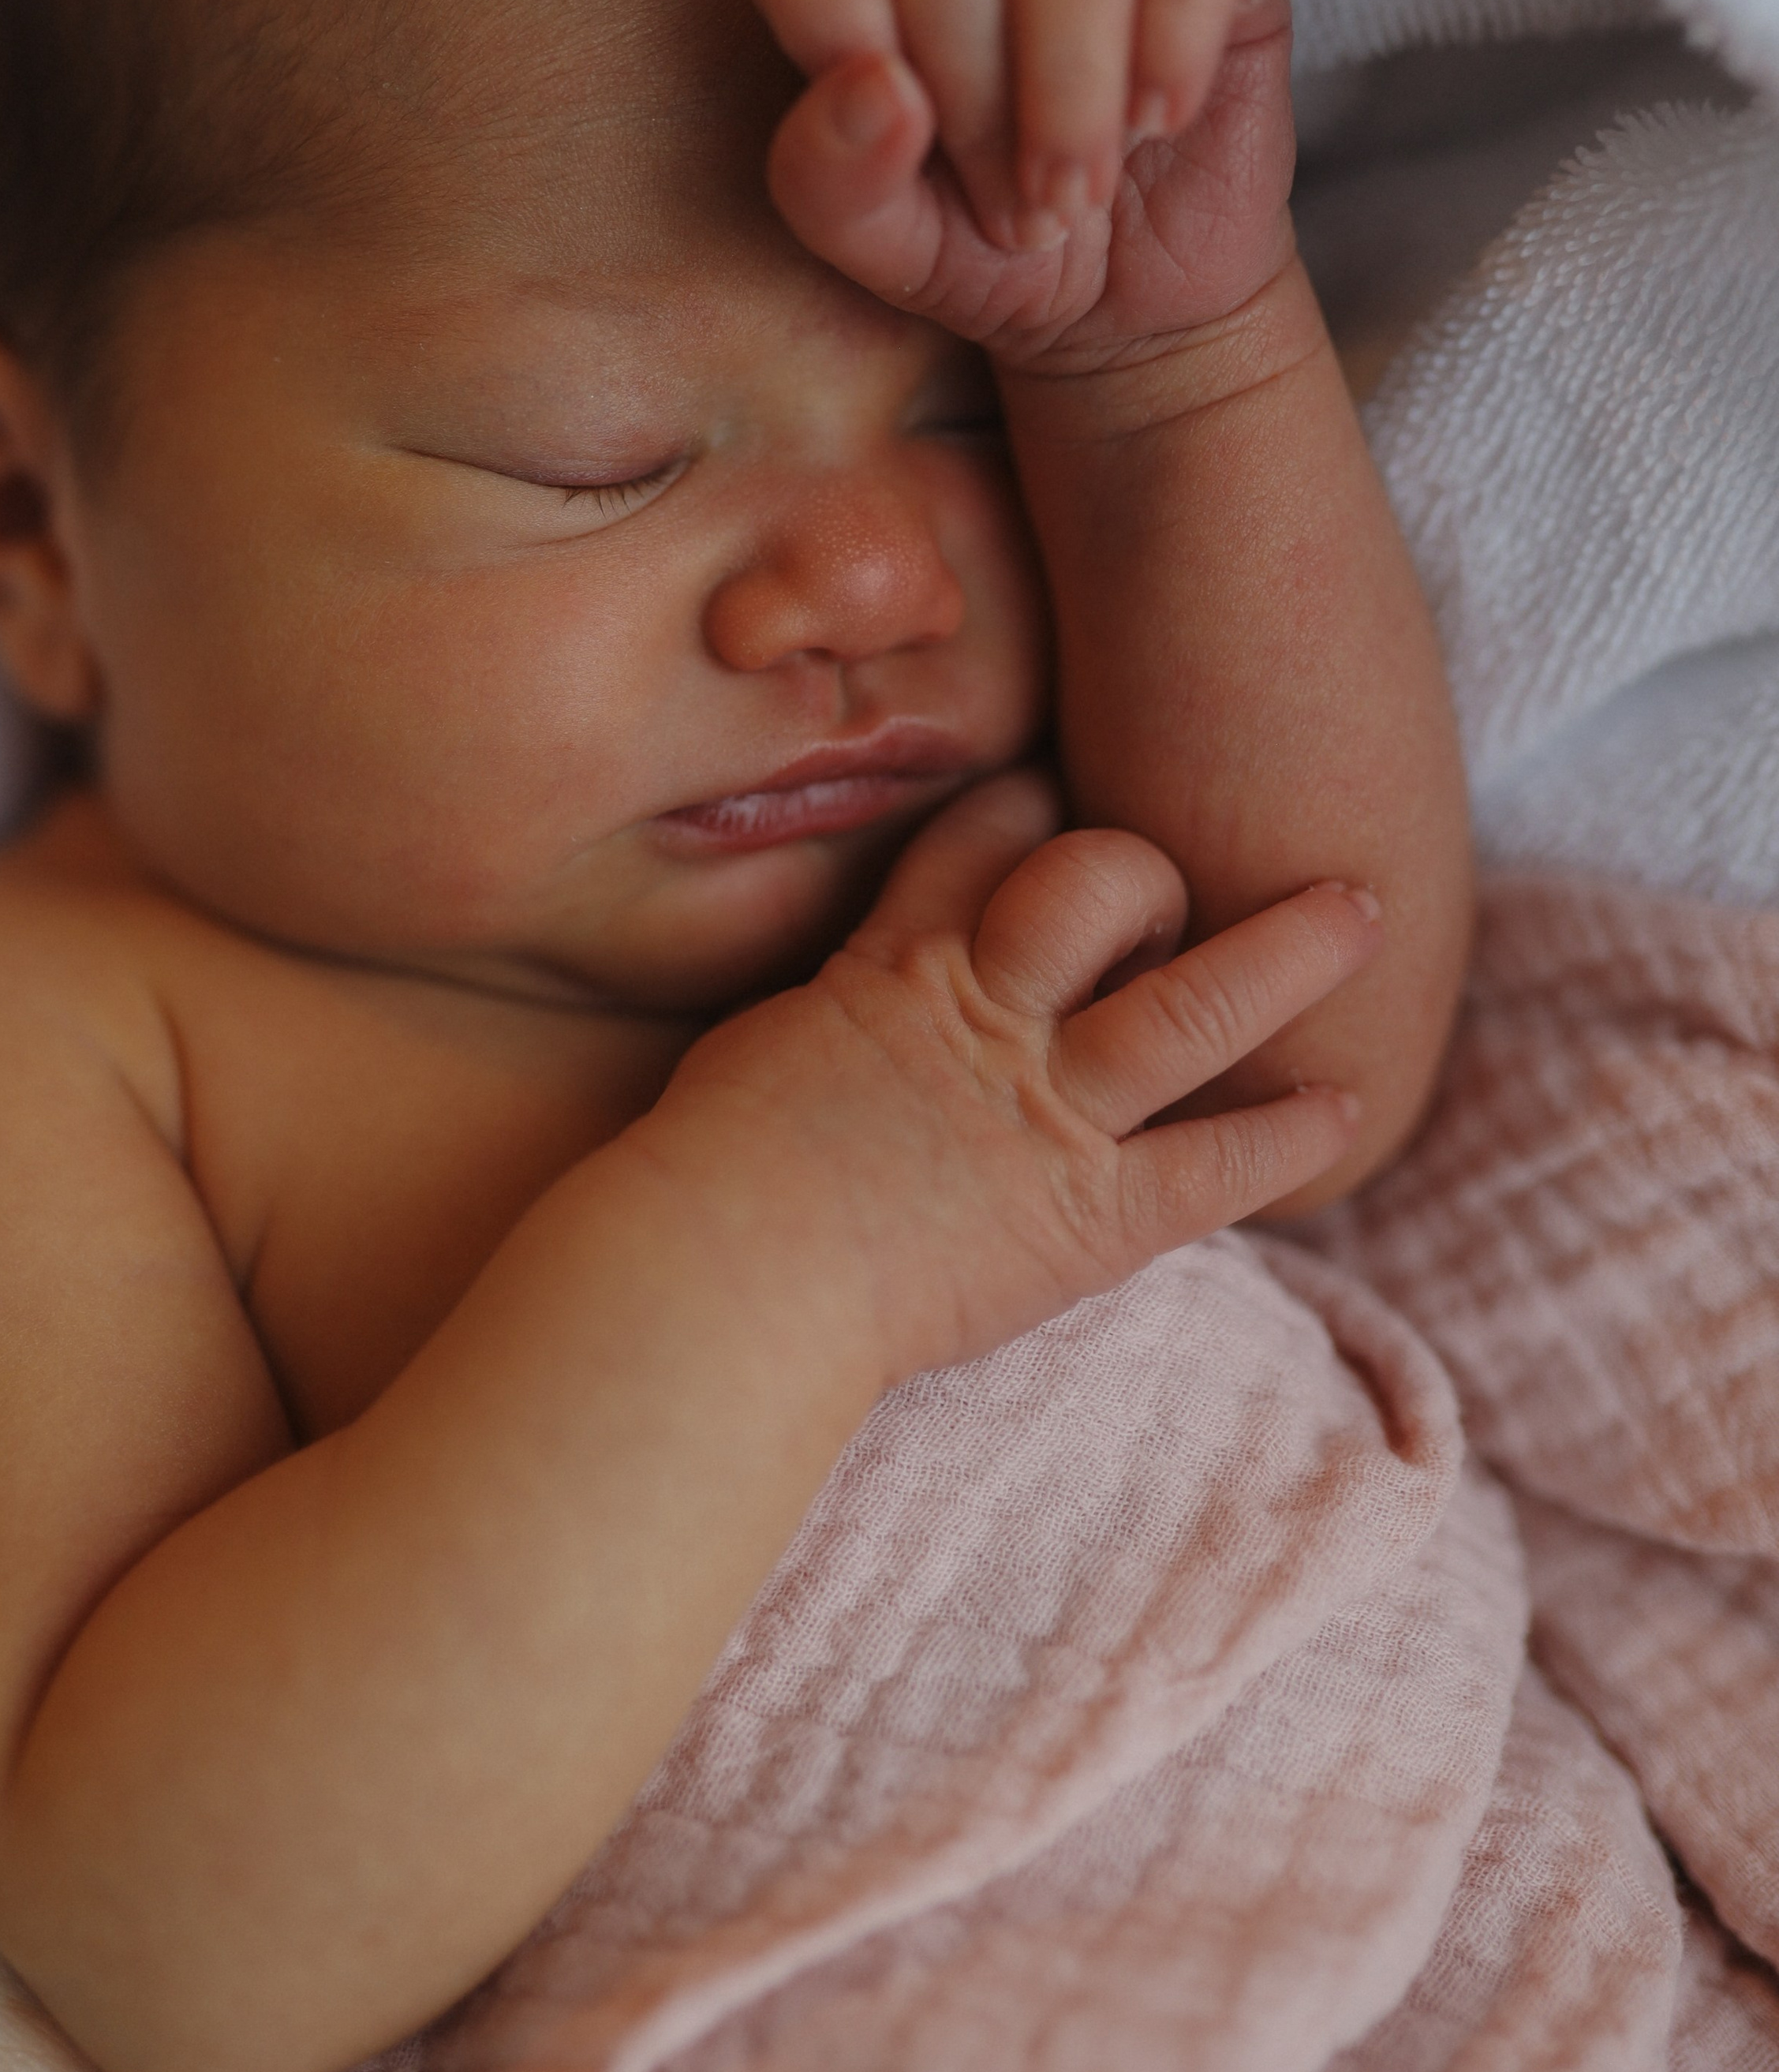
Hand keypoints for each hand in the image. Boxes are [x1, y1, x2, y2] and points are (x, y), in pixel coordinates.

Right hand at [628, 771, 1377, 1390]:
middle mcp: (992, 1018)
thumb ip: (831, 1013)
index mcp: (898, 967)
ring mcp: (1049, 1114)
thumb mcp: (762, 1047)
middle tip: (1215, 858)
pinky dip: (1287, 1135)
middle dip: (1159, 867)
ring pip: (1193, 1003)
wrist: (725, 1275)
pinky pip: (1213, 1165)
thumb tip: (840, 1013)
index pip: (984, 837)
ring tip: (1360, 909)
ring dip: (1289, 954)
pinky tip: (1344, 1102)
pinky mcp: (1090, 1220)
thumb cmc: (710, 1173)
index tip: (1066, 796)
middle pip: (1102, 885)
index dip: (1035, 807)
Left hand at [743, 0, 1295, 373]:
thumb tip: (877, 89)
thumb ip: (831, 181)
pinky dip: (1180, 22)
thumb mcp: (894, 255)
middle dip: (983, 117)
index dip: (832, 5)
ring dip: (1075, 82)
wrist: (1135, 310)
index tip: (891, 120)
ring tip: (1086, 193)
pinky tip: (1166, 116)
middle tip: (1023, 221)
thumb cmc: (994, 261)